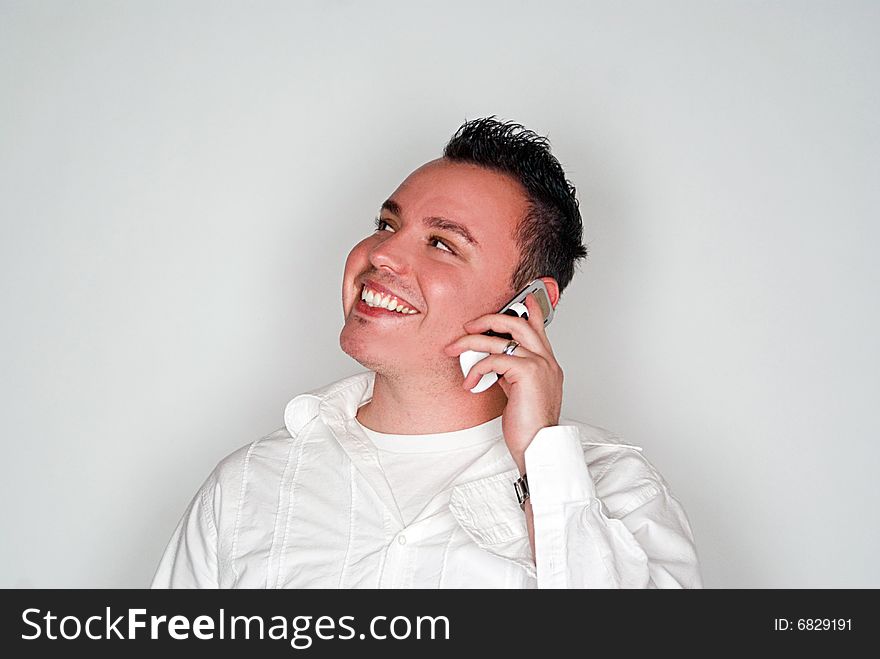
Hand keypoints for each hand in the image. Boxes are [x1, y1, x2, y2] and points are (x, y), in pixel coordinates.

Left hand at [443, 293, 563, 472]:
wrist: (538, 448)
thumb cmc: (528, 426)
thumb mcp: (518, 393)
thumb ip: (511, 374)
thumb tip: (492, 363)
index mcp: (547, 364)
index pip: (539, 328)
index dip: (529, 310)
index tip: (520, 300)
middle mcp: (547, 361)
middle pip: (518, 322)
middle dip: (489, 319)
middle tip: (468, 325)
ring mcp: (540, 365)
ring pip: (502, 338)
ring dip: (472, 341)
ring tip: (455, 349)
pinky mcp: (529, 374)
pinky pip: (495, 359)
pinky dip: (477, 368)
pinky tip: (470, 383)